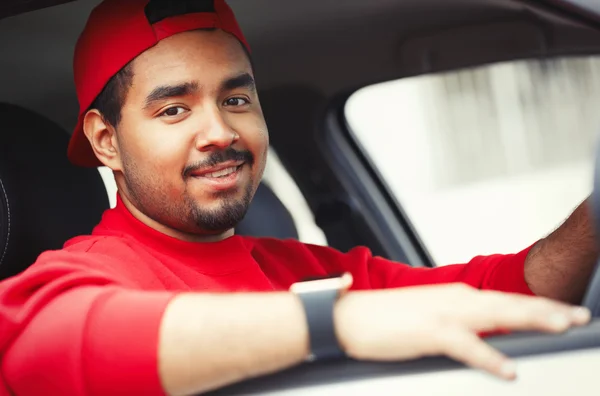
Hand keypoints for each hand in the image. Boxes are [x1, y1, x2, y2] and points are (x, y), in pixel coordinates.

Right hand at [334, 284, 590, 379]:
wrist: (350, 315)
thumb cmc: (386, 319)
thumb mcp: (429, 317)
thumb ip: (457, 322)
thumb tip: (481, 333)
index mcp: (456, 296)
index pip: (505, 300)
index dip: (538, 306)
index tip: (566, 312)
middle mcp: (455, 299)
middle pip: (510, 304)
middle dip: (548, 309)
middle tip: (581, 315)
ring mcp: (443, 315)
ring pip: (497, 315)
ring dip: (531, 319)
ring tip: (563, 326)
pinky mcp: (429, 334)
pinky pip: (466, 347)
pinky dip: (489, 358)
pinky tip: (509, 369)